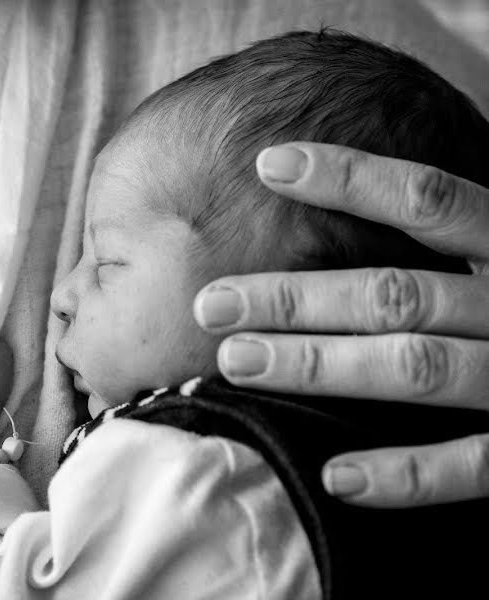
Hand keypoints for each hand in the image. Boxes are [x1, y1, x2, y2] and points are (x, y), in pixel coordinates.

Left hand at [193, 143, 487, 507]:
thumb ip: (452, 241)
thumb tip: (334, 203)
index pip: (431, 200)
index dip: (351, 177)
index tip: (268, 164)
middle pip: (398, 293)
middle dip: (297, 298)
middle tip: (212, 304)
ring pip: (418, 367)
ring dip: (321, 366)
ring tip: (236, 362)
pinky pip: (473, 465)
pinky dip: (405, 474)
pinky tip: (335, 475)